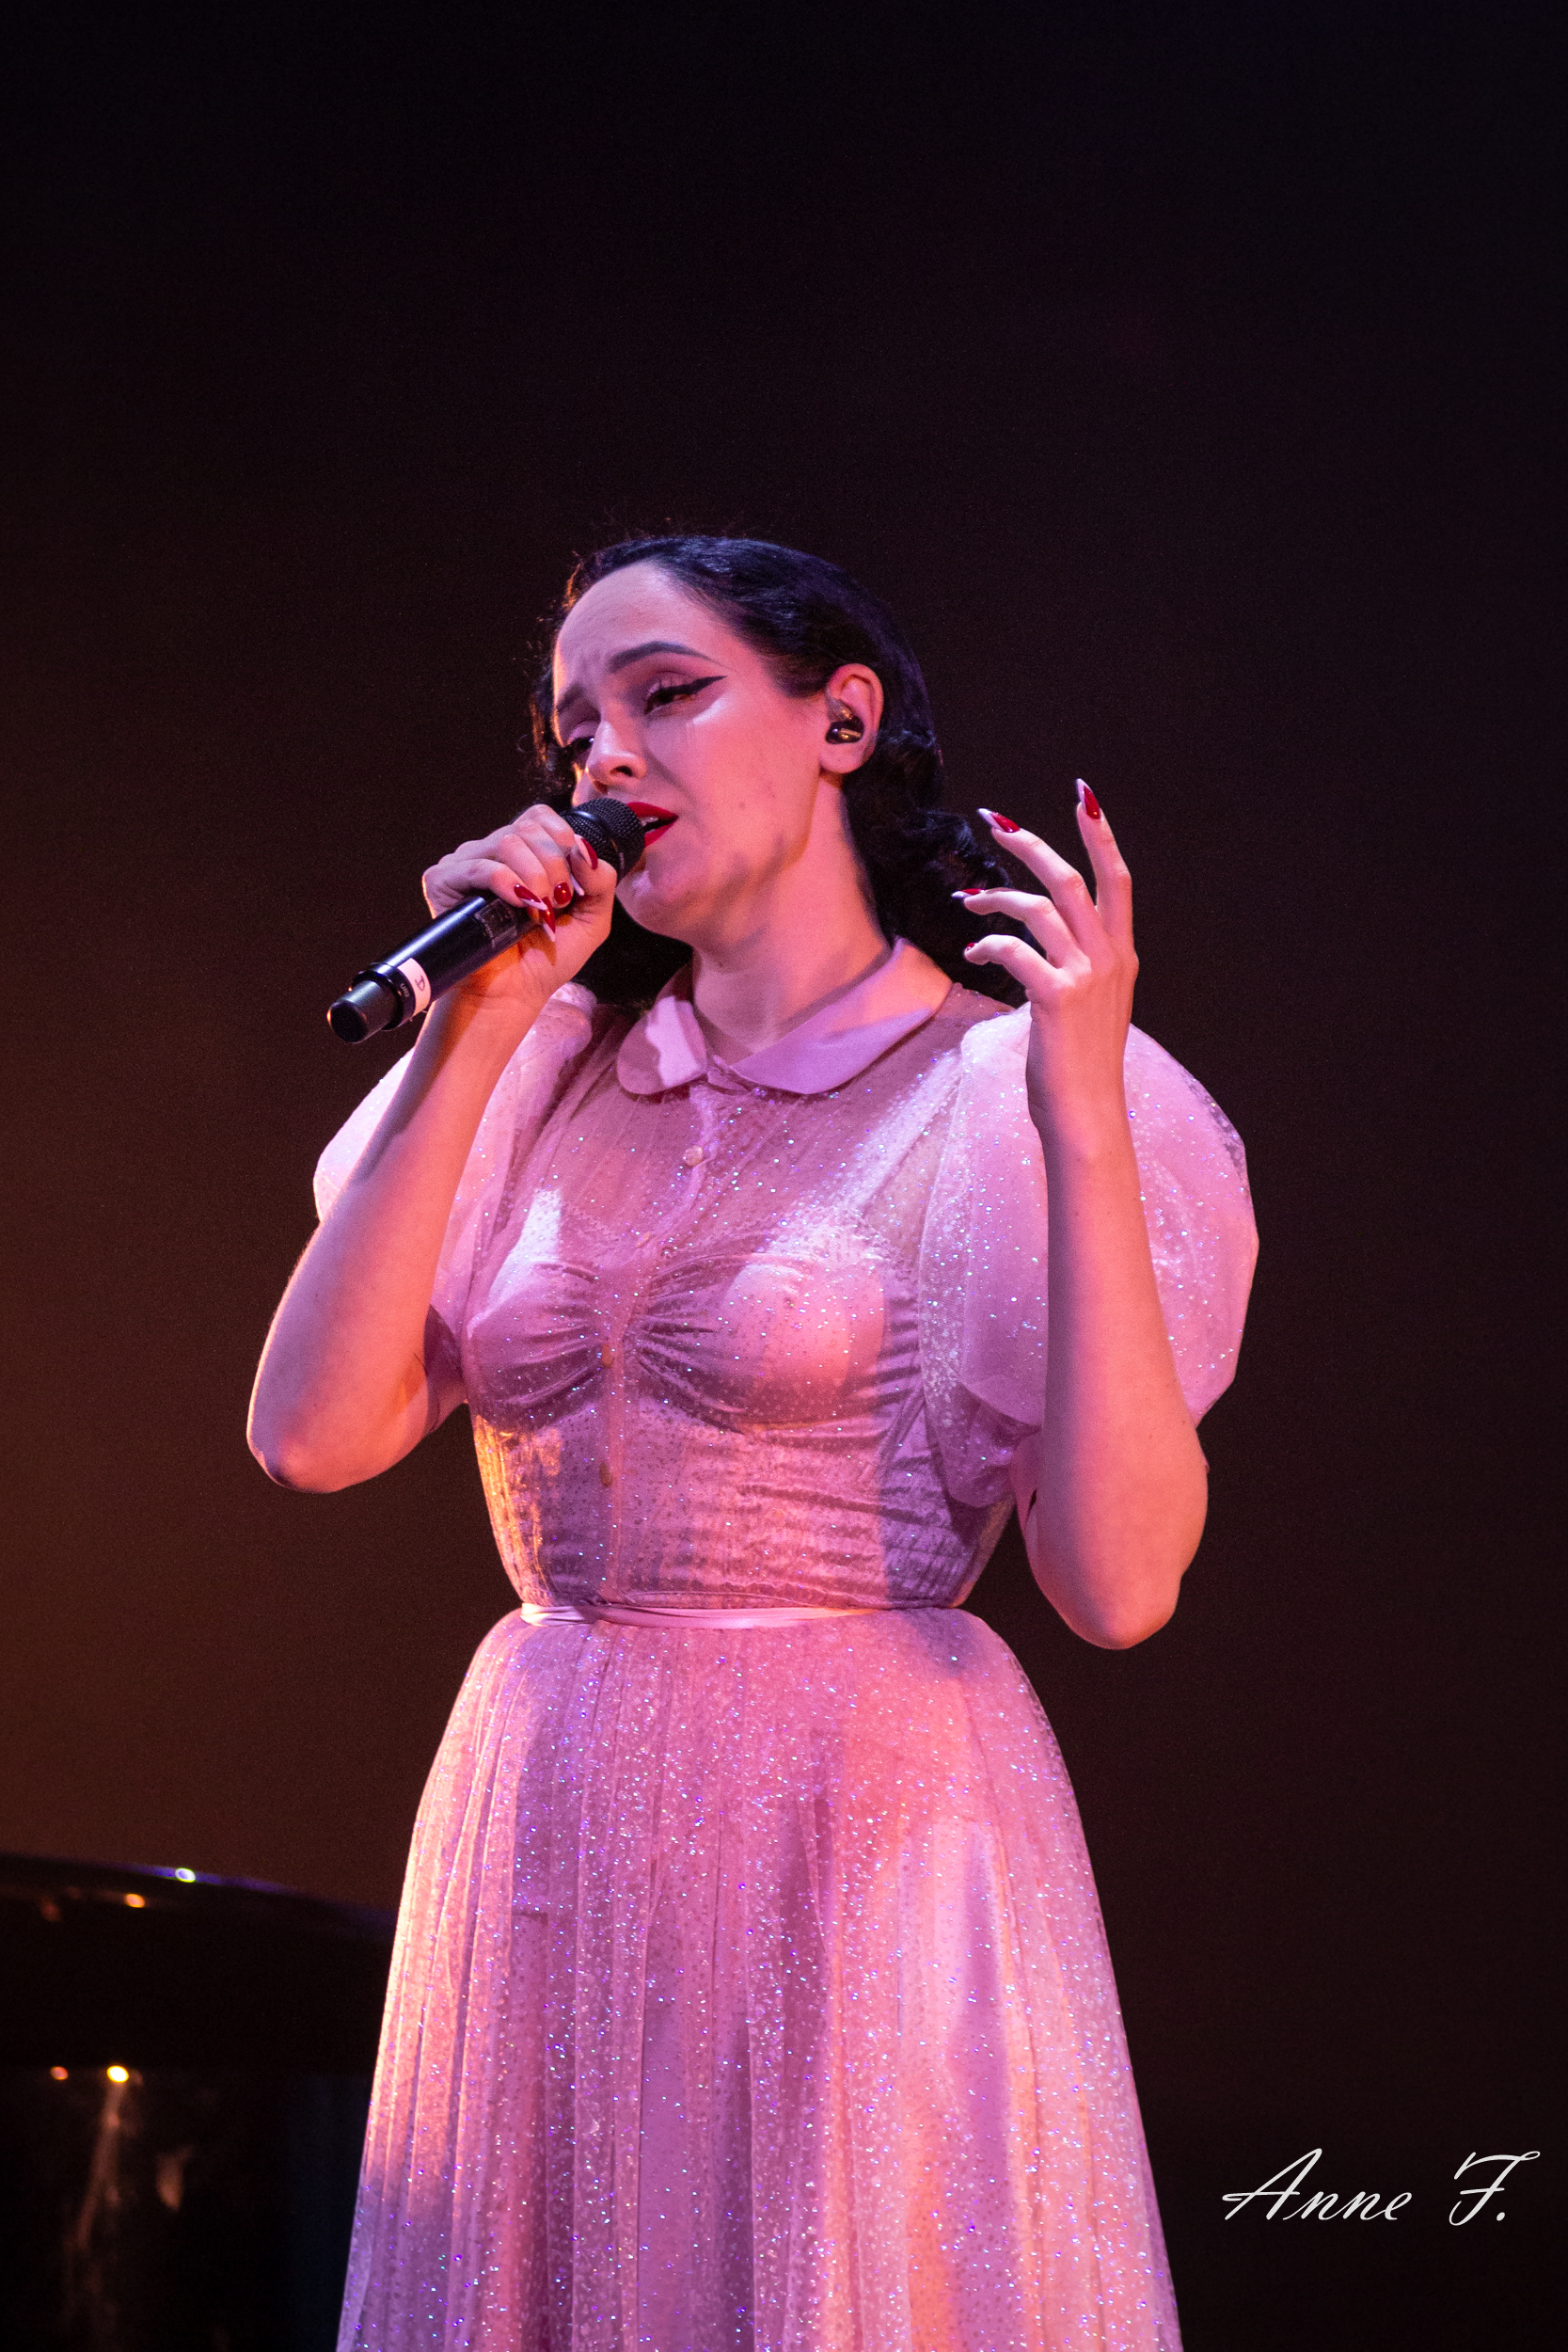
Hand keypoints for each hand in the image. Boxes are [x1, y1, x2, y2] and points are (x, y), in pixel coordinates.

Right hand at [420, 802, 619, 1029]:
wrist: (513, 995)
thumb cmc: (547, 959)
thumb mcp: (592, 918)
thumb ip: (601, 881)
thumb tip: (584, 849)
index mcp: (523, 853)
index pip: (540, 817)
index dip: (562, 840)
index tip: (571, 883)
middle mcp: (491, 852)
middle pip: (528, 828)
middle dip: (554, 867)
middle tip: (555, 905)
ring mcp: (466, 864)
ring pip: (507, 841)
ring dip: (534, 877)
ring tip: (537, 912)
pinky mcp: (444, 882)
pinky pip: (479, 865)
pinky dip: (506, 882)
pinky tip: (519, 905)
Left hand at [958, 787, 1137, 1146]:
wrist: (1086, 1116)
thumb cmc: (1079, 1067)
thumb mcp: (1091, 1008)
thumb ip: (1079, 969)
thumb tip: (1039, 943)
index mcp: (1121, 957)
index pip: (1117, 880)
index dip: (1101, 835)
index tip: (1083, 796)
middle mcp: (1110, 959)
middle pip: (1071, 879)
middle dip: (1030, 843)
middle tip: (993, 822)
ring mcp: (1086, 977)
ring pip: (1038, 908)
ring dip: (994, 897)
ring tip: (966, 902)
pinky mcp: (1057, 998)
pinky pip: (1015, 950)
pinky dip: (988, 943)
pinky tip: (972, 951)